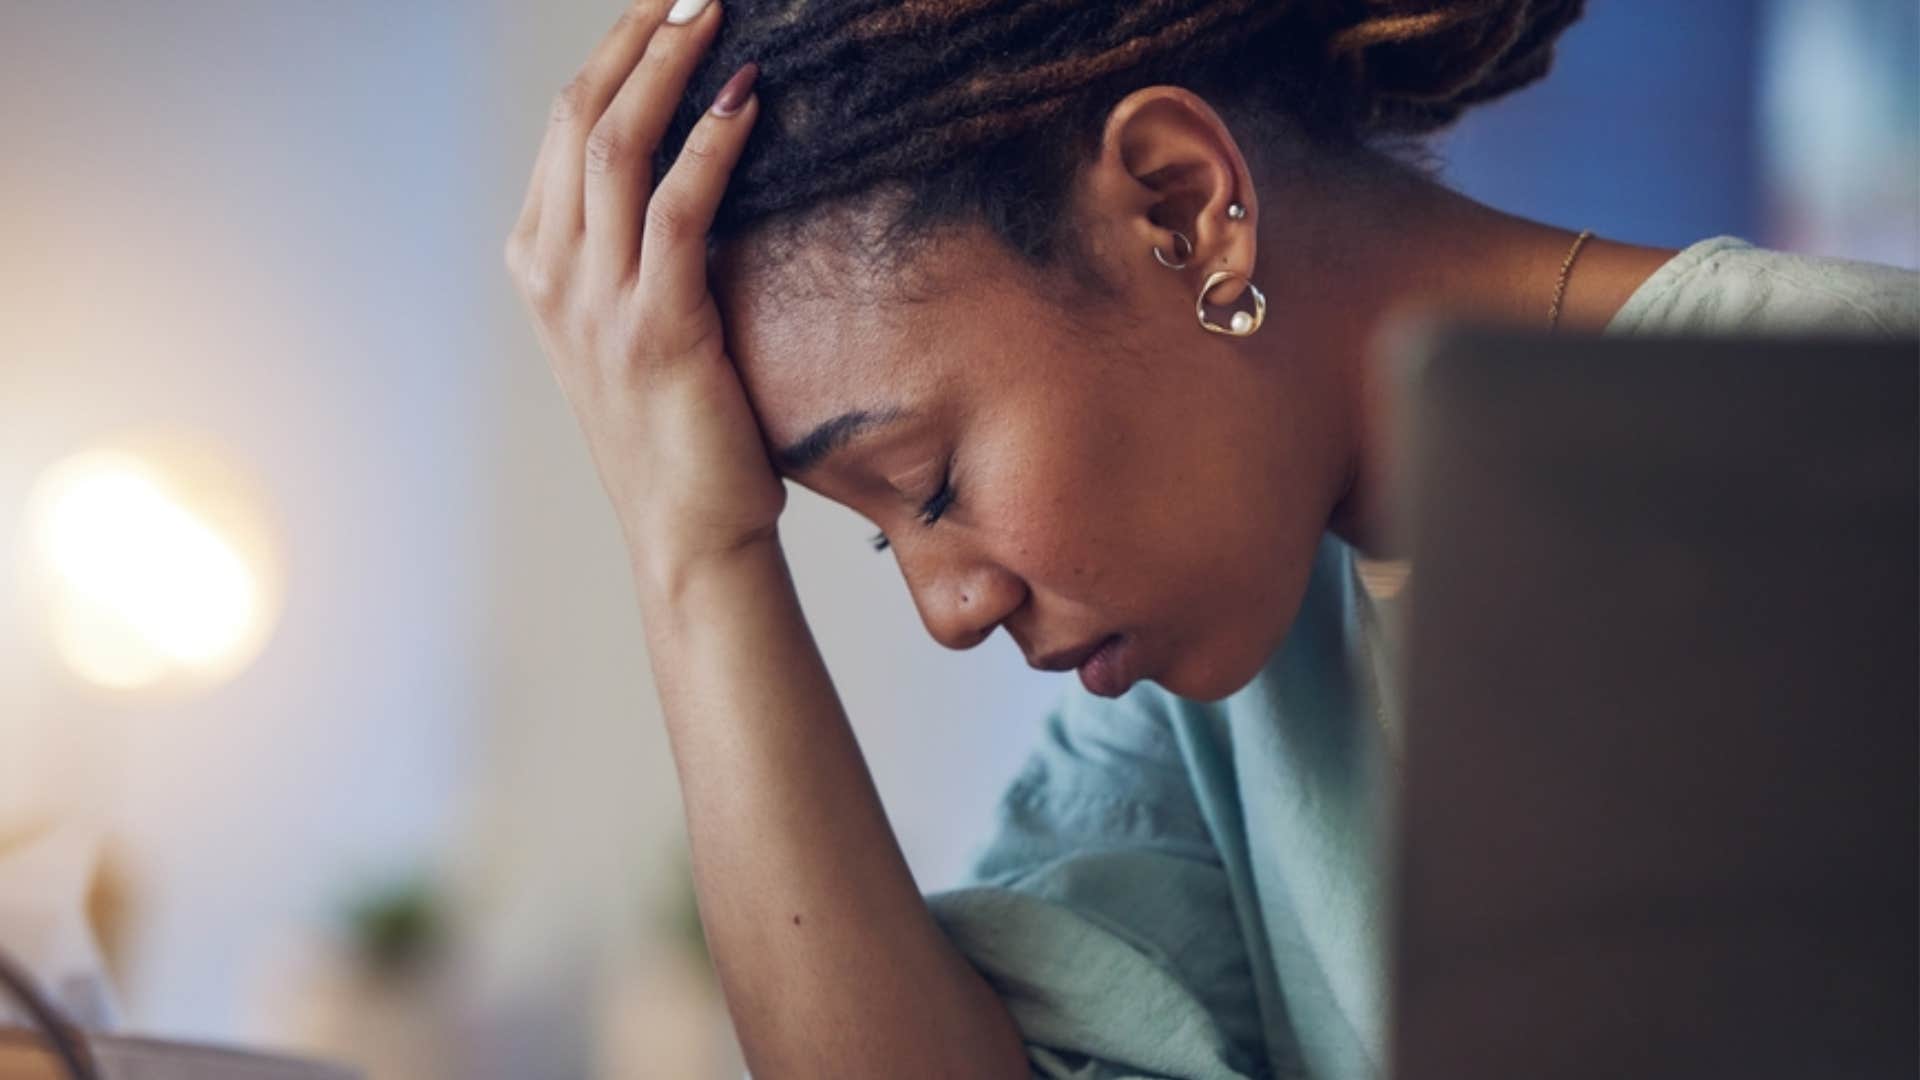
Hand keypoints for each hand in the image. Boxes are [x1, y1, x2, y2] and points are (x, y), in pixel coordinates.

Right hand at [504, 0, 779, 581]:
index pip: (563, 133)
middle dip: (635, 39)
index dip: (611, 58)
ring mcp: (596, 303)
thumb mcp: (633, 332)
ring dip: (669, 65)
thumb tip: (689, 178)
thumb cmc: (677, 436)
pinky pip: (678, 208)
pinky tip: (749, 99)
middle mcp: (553, 277)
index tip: (661, 12)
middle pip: (579, 118)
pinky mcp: (657, 328)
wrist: (687, 534)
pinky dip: (712, 142)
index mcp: (539, 269)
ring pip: (616, 147)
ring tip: (715, 11)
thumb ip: (635, 256)